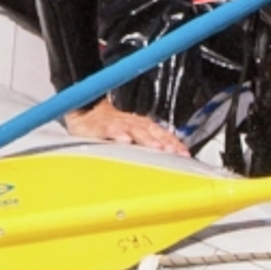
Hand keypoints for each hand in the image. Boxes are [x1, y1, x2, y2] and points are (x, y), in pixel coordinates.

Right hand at [62, 101, 190, 155]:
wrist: (86, 113)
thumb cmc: (112, 127)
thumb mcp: (133, 134)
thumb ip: (150, 142)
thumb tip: (170, 156)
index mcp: (142, 126)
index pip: (162, 134)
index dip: (173, 143)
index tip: (184, 154)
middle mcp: (133, 124)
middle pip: (151, 132)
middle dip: (163, 142)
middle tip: (173, 152)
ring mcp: (117, 124)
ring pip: (134, 130)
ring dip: (146, 138)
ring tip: (155, 147)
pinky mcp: (100, 126)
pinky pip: (110, 129)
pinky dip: (118, 133)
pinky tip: (124, 139)